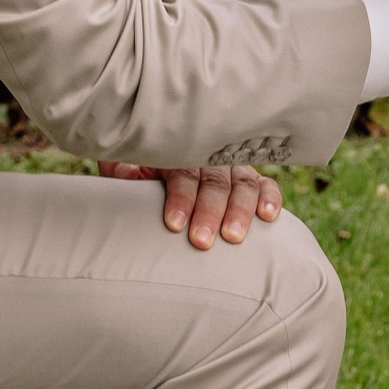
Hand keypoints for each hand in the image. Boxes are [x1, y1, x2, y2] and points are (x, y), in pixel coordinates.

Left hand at [96, 160, 285, 247]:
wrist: (148, 149)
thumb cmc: (134, 167)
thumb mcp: (122, 165)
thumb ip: (123, 174)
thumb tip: (119, 189)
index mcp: (171, 147)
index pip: (180, 171)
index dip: (179, 198)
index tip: (173, 224)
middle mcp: (205, 153)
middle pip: (212, 180)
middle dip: (208, 211)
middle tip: (201, 241)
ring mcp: (228, 164)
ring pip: (241, 182)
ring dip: (238, 210)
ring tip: (233, 237)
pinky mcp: (246, 176)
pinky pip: (263, 183)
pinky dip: (269, 197)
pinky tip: (267, 217)